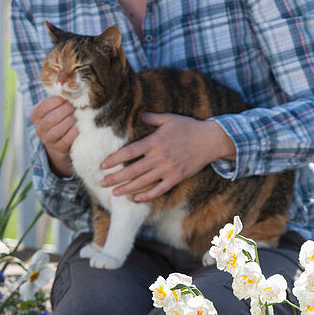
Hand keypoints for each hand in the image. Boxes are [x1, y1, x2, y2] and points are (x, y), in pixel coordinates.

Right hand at [31, 95, 77, 177]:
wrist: (59, 140)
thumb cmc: (58, 118)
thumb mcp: (53, 107)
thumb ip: (57, 98)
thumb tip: (66, 83)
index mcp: (35, 115)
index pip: (44, 107)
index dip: (57, 101)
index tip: (67, 97)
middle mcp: (39, 128)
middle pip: (51, 118)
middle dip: (65, 110)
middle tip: (74, 106)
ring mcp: (47, 140)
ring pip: (57, 130)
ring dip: (69, 121)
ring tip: (76, 116)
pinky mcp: (58, 147)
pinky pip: (66, 140)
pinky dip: (73, 132)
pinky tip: (78, 126)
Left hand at [101, 113, 235, 200]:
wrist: (211, 140)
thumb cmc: (189, 127)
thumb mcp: (169, 118)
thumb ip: (152, 118)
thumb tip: (139, 115)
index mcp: (154, 142)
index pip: (128, 152)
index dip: (113, 159)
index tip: (103, 165)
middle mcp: (159, 157)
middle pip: (132, 170)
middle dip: (115, 178)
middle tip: (102, 183)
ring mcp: (168, 169)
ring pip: (142, 182)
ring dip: (126, 188)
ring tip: (114, 193)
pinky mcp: (176, 178)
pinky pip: (159, 190)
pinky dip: (147, 196)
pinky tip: (136, 199)